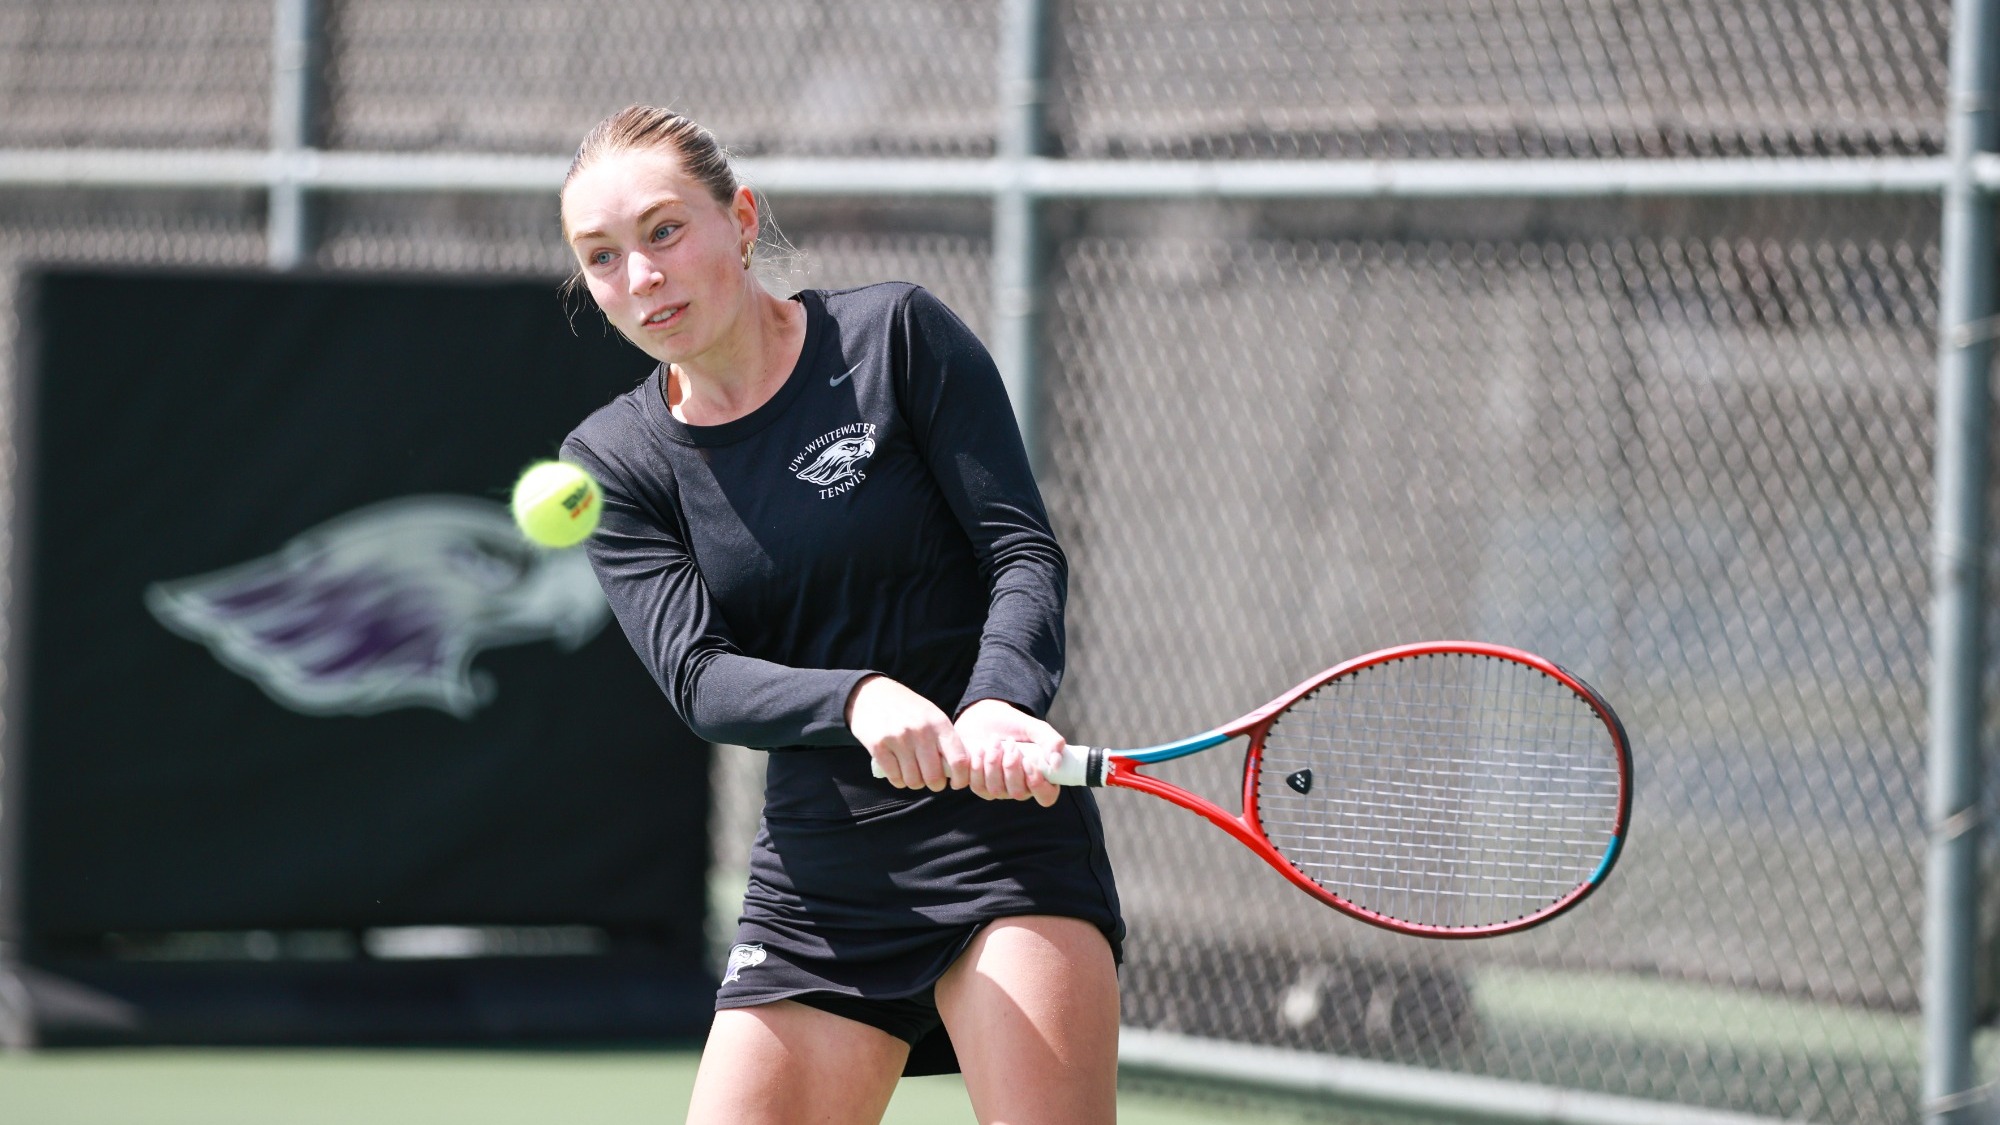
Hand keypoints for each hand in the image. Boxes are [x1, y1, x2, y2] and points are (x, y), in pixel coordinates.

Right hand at [846, 675, 966, 791]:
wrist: (872, 694)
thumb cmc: (908, 709)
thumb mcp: (932, 716)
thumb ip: (945, 740)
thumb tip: (958, 771)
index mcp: (939, 723)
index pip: (959, 760)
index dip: (960, 778)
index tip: (956, 783)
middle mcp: (920, 731)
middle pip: (934, 777)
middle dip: (935, 784)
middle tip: (931, 780)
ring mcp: (899, 739)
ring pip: (914, 781)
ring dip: (915, 783)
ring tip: (913, 774)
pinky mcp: (879, 746)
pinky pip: (895, 777)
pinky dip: (898, 781)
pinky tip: (899, 772)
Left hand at [955, 698, 1064, 806]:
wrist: (986, 715)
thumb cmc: (1014, 724)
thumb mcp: (1035, 728)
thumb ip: (1051, 741)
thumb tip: (1057, 764)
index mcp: (1039, 777)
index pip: (1046, 797)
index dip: (1038, 785)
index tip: (1028, 761)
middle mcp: (1019, 788)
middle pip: (1018, 793)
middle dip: (1011, 767)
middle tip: (1011, 744)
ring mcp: (998, 789)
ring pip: (995, 790)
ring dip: (993, 764)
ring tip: (994, 741)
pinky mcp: (979, 784)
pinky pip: (976, 786)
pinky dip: (977, 766)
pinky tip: (979, 749)